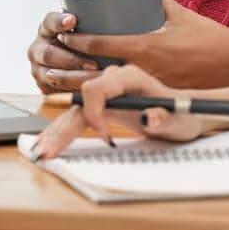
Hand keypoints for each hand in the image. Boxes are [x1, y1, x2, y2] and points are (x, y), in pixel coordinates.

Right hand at [27, 10, 99, 91]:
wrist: (74, 63)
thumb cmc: (85, 43)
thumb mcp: (86, 31)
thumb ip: (93, 25)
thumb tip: (117, 14)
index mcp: (47, 28)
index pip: (50, 22)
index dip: (59, 22)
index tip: (73, 20)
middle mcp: (38, 47)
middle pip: (49, 54)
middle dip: (72, 60)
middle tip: (94, 64)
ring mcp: (37, 68)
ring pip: (51, 76)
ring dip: (73, 79)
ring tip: (93, 82)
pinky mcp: (43, 86)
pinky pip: (55, 91)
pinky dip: (71, 92)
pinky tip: (87, 92)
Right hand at [30, 64, 207, 159]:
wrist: (188, 112)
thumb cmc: (186, 114)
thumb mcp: (180, 119)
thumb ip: (165, 117)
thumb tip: (151, 118)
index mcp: (129, 76)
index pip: (96, 89)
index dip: (94, 114)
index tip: (104, 138)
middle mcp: (113, 80)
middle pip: (78, 100)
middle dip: (61, 127)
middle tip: (46, 152)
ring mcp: (107, 91)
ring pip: (74, 110)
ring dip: (57, 131)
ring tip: (40, 152)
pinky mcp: (103, 105)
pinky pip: (79, 116)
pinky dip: (64, 131)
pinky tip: (50, 144)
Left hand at [55, 0, 228, 88]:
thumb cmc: (212, 38)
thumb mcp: (180, 14)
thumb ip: (158, 1)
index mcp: (146, 45)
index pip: (101, 43)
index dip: (78, 40)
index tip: (64, 35)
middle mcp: (145, 69)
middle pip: (95, 71)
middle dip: (72, 67)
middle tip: (57, 59)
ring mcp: (151, 88)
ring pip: (107, 90)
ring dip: (82, 86)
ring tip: (65, 79)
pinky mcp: (160, 101)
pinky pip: (126, 101)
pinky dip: (106, 99)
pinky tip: (92, 97)